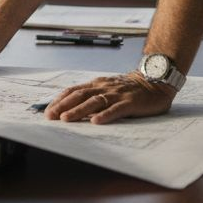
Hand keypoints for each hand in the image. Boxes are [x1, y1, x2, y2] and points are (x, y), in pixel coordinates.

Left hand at [44, 71, 175, 123]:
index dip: (59, 100)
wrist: (155, 81)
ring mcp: (117, 94)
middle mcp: (104, 87)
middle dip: (63, 106)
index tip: (47, 111)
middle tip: (50, 116)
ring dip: (78, 110)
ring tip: (66, 119)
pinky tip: (96, 121)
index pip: (73, 91)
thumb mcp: (108, 89)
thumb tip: (72, 110)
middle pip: (80, 95)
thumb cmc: (129, 89)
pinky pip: (116, 109)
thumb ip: (93, 96)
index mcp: (97, 84)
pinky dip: (105, 115)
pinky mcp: (130, 102)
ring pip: (94, 102)